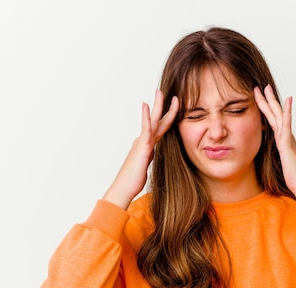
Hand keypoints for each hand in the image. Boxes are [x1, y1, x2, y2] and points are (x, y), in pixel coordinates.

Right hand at [103, 90, 178, 208]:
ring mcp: (142, 143)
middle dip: (161, 105)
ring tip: (159, 92)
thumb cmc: (133, 180)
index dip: (166, 116)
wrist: (124, 188)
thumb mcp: (144, 165)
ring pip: (153, 121)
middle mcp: (144, 141)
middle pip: (156, 119)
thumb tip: (150, 153)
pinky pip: (145, 129)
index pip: (159, 127)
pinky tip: (145, 105)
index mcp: (147, 145)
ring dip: (157, 106)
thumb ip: (148, 156)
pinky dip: (145, 117)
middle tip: (162, 91)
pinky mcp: (141, 147)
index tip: (171, 106)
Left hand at [253, 85, 295, 199]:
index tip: (259, 98)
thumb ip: (279, 156)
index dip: (266, 109)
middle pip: (275, 114)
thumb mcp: (282, 164)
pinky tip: (287, 101)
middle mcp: (286, 136)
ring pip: (279, 115)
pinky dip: (287, 112)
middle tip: (261, 86)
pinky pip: (287, 125)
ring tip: (267, 88)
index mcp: (283, 140)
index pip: (272, 121)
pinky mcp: (288, 144)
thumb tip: (274, 156)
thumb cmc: (295, 178)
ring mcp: (287, 138)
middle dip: (267, 100)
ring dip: (272, 101)